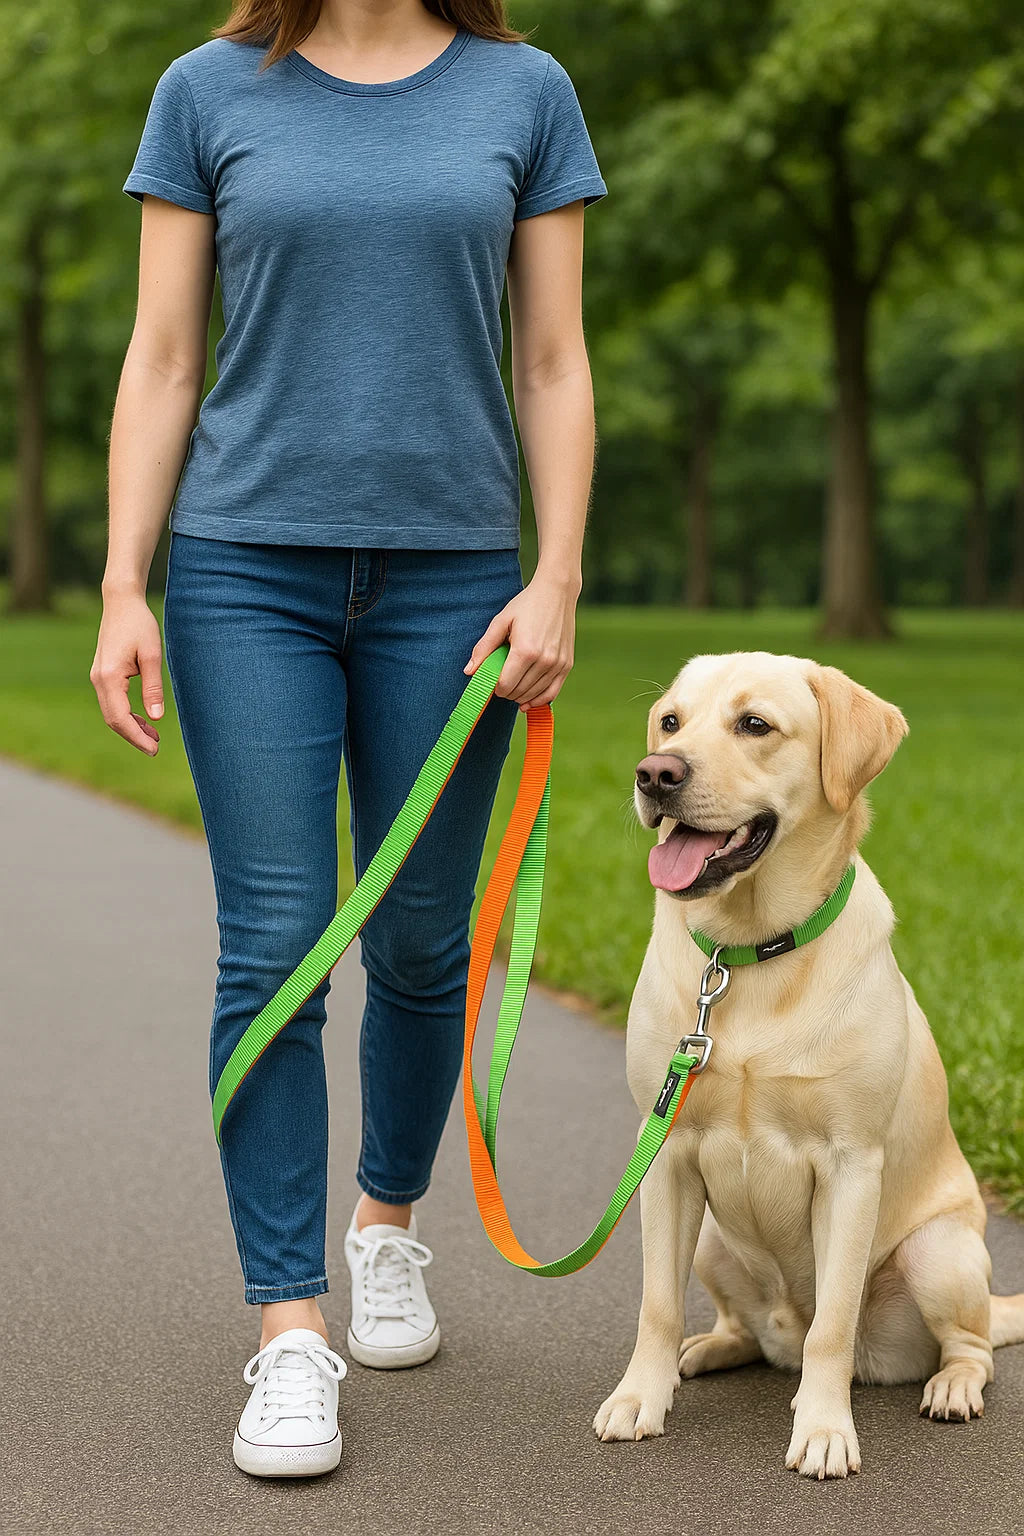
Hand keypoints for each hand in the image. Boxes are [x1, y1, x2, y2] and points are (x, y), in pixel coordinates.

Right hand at [90, 593, 164, 755]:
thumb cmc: (139, 624)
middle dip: (134, 736)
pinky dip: (126, 715)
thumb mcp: (152, 655)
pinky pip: (112, 702)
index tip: (154, 750)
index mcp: (109, 677)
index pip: (120, 718)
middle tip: (156, 748)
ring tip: (154, 736)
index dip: (137, 737)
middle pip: (113, 720)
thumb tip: (157, 718)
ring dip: (131, 727)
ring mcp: (97, 677)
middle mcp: (98, 680)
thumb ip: (153, 687)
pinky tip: (144, 719)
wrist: (121, 602)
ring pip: (111, 713)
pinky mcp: (102, 674)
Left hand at [464, 568, 579, 709]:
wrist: (557, 592)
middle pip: (519, 691)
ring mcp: (558, 664)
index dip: (494, 687)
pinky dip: (539, 700)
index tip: (491, 681)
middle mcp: (544, 660)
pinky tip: (527, 701)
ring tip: (512, 686)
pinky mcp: (567, 665)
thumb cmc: (527, 604)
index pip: (505, 684)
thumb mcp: (501, 621)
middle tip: (500, 682)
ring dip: (519, 696)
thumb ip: (484, 648)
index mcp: (525, 650)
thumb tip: (469, 671)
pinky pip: (552, 692)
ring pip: (534, 694)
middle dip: (506, 691)